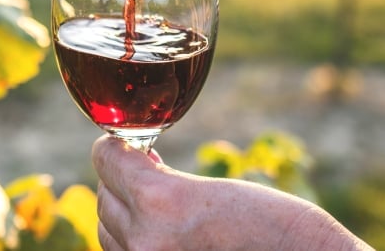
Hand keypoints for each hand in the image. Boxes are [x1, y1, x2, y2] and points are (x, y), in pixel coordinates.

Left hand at [92, 135, 371, 250]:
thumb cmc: (279, 230)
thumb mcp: (218, 191)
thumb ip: (165, 184)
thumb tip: (128, 172)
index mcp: (163, 202)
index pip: (105, 159)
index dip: (115, 146)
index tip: (126, 144)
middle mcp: (146, 240)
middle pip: (105, 195)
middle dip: (121, 180)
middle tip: (148, 171)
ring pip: (108, 229)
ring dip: (124, 212)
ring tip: (157, 206)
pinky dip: (132, 240)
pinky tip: (162, 229)